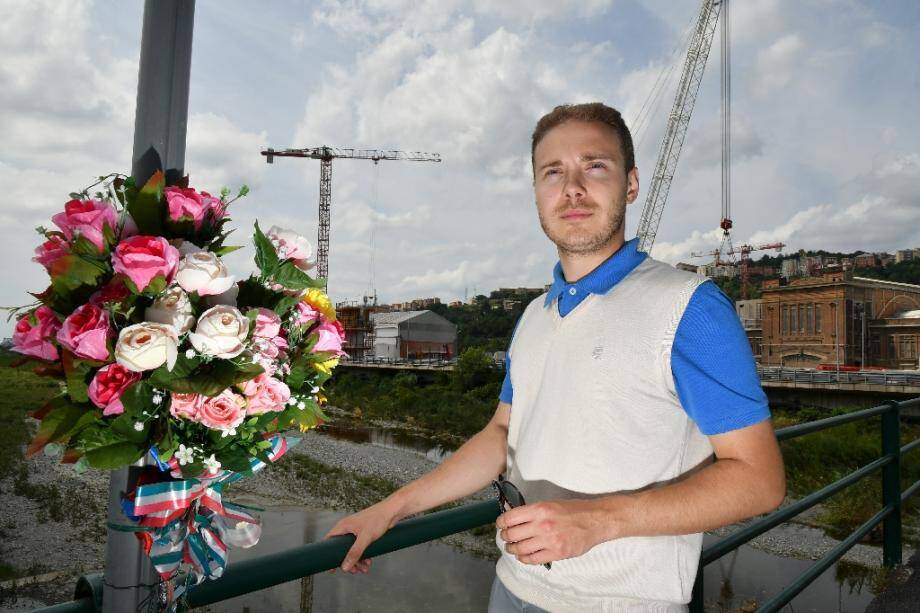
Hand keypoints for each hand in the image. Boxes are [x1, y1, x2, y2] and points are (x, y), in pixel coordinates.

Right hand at [323, 500, 400, 573]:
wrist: (392, 511)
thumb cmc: (378, 519)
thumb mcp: (365, 538)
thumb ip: (355, 552)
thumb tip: (345, 567)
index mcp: (343, 526)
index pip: (329, 542)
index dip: (328, 555)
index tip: (332, 568)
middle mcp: (347, 528)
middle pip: (342, 549)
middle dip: (348, 561)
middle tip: (354, 571)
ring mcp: (356, 531)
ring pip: (352, 550)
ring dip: (358, 561)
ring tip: (364, 568)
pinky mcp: (364, 534)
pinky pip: (360, 548)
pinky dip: (364, 556)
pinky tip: (368, 562)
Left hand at [496, 498, 620, 565]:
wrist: (595, 520)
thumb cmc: (574, 510)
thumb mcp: (550, 504)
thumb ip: (533, 512)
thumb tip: (515, 518)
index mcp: (539, 509)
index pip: (510, 517)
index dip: (501, 523)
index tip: (501, 525)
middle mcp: (542, 525)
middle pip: (512, 534)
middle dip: (505, 537)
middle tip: (506, 538)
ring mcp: (549, 540)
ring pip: (520, 549)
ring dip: (512, 549)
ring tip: (512, 548)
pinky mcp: (557, 553)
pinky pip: (533, 559)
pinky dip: (524, 559)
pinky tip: (523, 556)